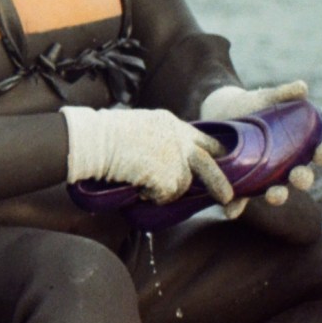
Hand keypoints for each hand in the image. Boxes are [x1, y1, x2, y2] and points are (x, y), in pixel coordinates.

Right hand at [64, 105, 233, 205]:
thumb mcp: (142, 127)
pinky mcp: (168, 177)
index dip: (214, 154)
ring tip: (141, 183)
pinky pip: (165, 196)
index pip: (204, 140)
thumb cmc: (106, 136)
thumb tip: (167, 160)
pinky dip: (151, 197)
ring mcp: (176, 158)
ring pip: (182, 185)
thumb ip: (161, 140)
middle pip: (210, 164)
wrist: (93, 141)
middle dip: (220, 183)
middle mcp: (180, 139)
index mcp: (173, 124)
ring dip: (164, 190)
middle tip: (228, 198)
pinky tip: (136, 186)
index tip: (221, 165)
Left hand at [198, 80, 321, 215]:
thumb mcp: (268, 98)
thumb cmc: (254, 105)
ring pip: (277, 191)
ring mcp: (266, 176)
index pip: (318, 152)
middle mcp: (287, 165)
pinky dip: (237, 207)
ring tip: (274, 195)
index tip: (321, 151)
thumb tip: (302, 87)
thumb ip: (285, 93)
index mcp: (299, 145)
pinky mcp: (243, 182)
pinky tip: (231, 212)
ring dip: (278, 195)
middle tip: (298, 176)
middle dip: (303, 179)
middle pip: (302, 176)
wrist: (223, 113)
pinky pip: (242, 198)